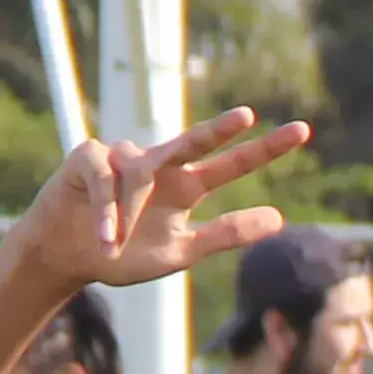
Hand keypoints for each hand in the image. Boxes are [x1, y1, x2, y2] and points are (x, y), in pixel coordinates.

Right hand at [10, 108, 312, 293]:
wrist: (69, 258)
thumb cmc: (124, 253)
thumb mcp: (182, 251)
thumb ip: (227, 234)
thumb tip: (280, 219)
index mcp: (187, 186)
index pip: (232, 165)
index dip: (264, 149)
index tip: (303, 132)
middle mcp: (160, 165)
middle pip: (195, 140)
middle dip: (219, 128)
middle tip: (247, 115)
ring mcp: (123, 157)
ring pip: (140, 174)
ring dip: (127, 213)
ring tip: (115, 245)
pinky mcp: (87, 157)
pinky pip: (105, 180)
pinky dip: (106, 211)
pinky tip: (104, 238)